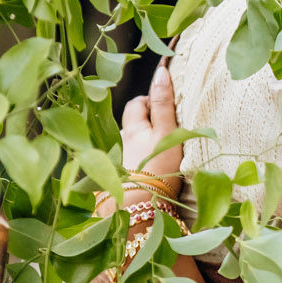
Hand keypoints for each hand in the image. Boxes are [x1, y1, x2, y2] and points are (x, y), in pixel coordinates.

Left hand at [118, 62, 182, 195]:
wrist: (137, 211)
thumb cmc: (157, 171)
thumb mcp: (167, 133)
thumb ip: (164, 104)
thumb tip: (162, 71)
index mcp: (132, 128)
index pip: (138, 103)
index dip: (150, 102)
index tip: (164, 110)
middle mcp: (119, 142)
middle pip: (130, 124)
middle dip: (143, 123)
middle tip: (162, 132)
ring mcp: (115, 162)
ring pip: (126, 146)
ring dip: (138, 146)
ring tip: (154, 158)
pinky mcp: (114, 181)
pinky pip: (124, 166)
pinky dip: (133, 166)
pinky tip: (143, 177)